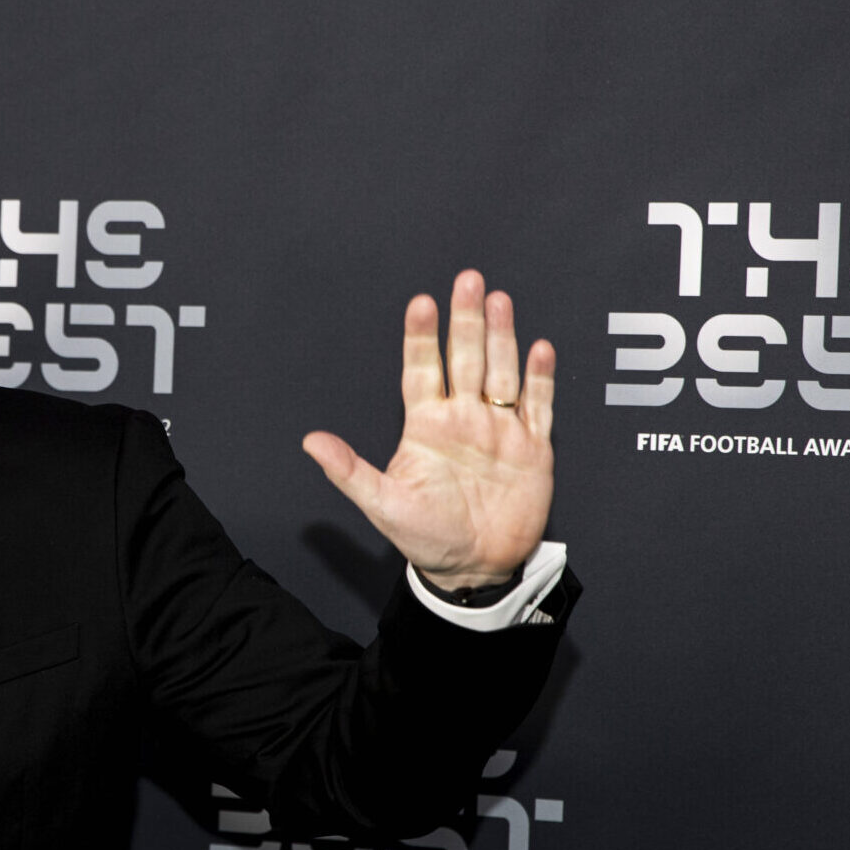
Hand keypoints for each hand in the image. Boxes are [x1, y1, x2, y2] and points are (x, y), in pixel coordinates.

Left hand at [302, 269, 554, 590]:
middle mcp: (463, 419)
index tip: (421, 303)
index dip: (421, 338)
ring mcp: (498, 430)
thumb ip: (349, 471)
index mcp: (426, 427)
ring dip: (501, 338)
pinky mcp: (532, 448)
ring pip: (501, 372)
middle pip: (465, 359)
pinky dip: (538, 379)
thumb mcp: (382, 505)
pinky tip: (538, 349)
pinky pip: (537, 406)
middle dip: (466, 321)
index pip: (421, 370)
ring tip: (498, 301)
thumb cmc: (426, 538)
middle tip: (467, 281)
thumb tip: (311, 441)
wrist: (475, 567)